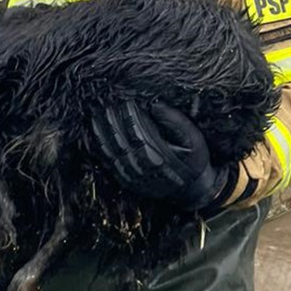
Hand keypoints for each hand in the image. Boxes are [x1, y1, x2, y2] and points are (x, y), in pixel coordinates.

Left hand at [91, 101, 230, 210]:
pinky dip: (99, 147)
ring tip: (97, 114)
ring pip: (111, 152)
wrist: (192, 190)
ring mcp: (132, 177)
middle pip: (121, 140)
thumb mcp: (194, 140)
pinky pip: (108, 163)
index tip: (125, 99)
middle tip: (106, 103)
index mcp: (160, 157)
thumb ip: (177, 122)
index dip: (129, 115)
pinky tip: (95, 133)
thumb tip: (156, 104)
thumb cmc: (194, 161)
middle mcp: (143, 168)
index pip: (137, 132)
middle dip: (112, 120)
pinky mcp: (126, 181)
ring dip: (102, 132)